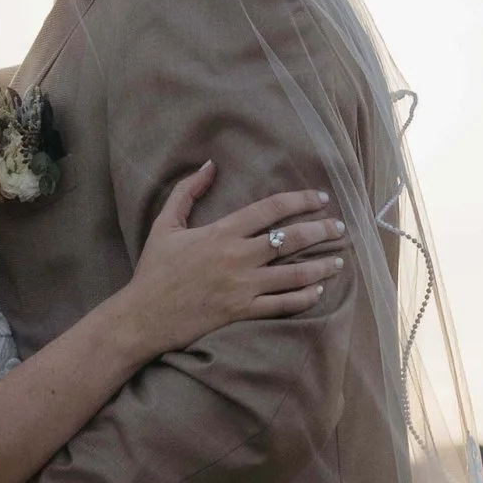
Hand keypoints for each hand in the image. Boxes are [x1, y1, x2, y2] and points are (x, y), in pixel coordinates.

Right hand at [120, 168, 346, 357]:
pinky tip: (318, 290)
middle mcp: (238, 257)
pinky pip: (283, 304)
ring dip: (322, 265)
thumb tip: (209, 165)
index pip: (271, 209)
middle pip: (291, 239)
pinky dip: (305, 297)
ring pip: (295, 274)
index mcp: (222, 232)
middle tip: (339, 228)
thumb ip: (187, 192)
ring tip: (339, 260)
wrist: (143, 316)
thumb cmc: (154, 270)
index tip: (320, 198)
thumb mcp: (165, 225)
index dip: (300, 200)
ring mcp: (243, 287)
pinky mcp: (242, 312)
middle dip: (321, 231)